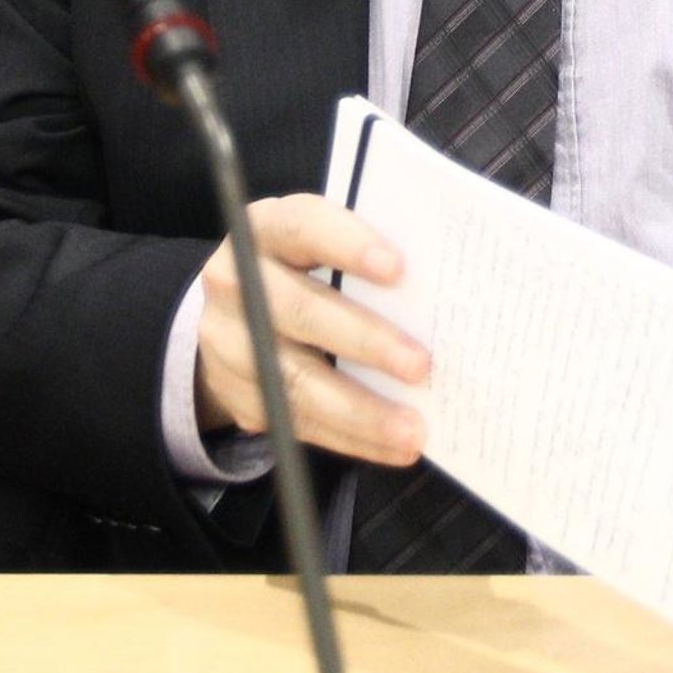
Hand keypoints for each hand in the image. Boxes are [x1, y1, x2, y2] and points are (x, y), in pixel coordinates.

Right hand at [194, 193, 429, 465]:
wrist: (236, 308)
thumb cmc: (307, 264)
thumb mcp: (323, 240)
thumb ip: (366, 253)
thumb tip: (442, 284)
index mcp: (266, 228)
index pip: (304, 227)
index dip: (349, 245)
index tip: (398, 268)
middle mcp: (235, 282)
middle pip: (299, 311)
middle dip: (365, 341)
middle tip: (421, 366)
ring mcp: (230, 342)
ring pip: (293, 381)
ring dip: (360, 410)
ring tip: (412, 430)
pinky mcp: (237, 394)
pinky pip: (294, 422)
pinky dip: (348, 438)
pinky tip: (389, 445)